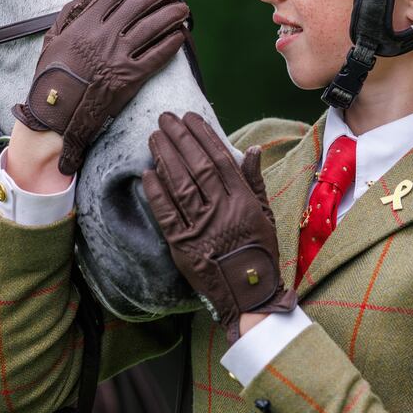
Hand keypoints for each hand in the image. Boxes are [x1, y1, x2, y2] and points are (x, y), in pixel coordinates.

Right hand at [12, 0, 188, 174]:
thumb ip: (73, 10)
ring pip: (153, 27)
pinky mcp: (131, 78)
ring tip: (183, 10)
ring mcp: (118, 57)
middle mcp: (104, 37)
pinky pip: (158, 56)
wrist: (56, 113)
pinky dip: (173, 43)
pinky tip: (180, 36)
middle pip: (140, 4)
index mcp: (84, 25)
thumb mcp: (53, 37)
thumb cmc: (52, 76)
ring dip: (172, 14)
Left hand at [141, 111, 296, 344]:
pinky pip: (166, 214)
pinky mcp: (182, 246)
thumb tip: (252, 148)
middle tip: (165, 118)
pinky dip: (156, 192)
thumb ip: (255, 180)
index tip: (190, 117)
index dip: (203, 135)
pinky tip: (147, 172)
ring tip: (154, 137)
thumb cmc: (258, 252)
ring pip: (180, 185)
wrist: (247, 295)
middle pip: (197, 167)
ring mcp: (201, 228)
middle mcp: (222, 211)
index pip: (220, 159)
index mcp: (243, 201)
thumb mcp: (265, 214)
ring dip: (165, 157)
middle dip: (180, 138)